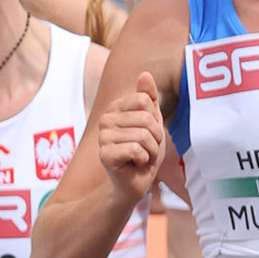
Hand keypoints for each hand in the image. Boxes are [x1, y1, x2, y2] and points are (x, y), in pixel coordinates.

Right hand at [99, 71, 168, 202]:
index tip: (149, 134)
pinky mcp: (105, 154)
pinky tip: (136, 165)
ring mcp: (103, 137)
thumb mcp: (152, 122)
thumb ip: (149, 98)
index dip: (155, 120)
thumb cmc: (144, 152)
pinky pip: (137, 149)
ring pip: (143, 135)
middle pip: (146, 119)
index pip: (145, 101)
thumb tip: (145, 74)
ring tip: (142, 158)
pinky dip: (144, 160)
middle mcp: (105, 119)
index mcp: (115, 108)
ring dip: (151, 151)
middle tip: (146, 150)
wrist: (134, 183)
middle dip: (155, 139)